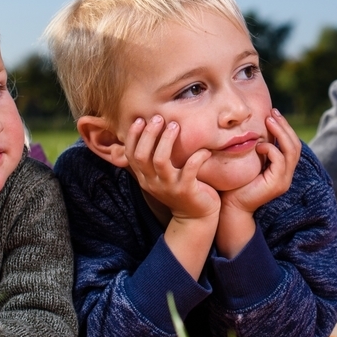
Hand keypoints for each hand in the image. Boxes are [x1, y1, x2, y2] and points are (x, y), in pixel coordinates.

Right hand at [124, 114, 219, 279]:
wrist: (196, 218)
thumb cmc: (181, 189)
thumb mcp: (163, 176)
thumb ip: (155, 159)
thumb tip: (152, 131)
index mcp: (145, 177)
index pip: (131, 155)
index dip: (133, 136)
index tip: (140, 119)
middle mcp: (152, 183)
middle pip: (142, 155)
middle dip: (149, 134)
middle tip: (159, 118)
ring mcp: (169, 188)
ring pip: (160, 161)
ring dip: (166, 140)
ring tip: (175, 126)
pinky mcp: (187, 191)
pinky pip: (190, 170)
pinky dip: (197, 157)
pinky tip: (205, 150)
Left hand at [220, 109, 300, 214]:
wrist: (231, 206)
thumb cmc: (236, 183)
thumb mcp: (250, 162)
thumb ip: (257, 149)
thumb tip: (255, 128)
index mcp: (282, 169)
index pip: (292, 144)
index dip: (285, 128)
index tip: (273, 113)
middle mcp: (287, 174)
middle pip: (296, 145)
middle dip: (285, 126)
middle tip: (273, 112)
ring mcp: (284, 180)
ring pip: (291, 150)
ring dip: (281, 133)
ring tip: (269, 121)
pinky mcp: (277, 184)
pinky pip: (280, 160)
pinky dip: (271, 150)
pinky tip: (259, 146)